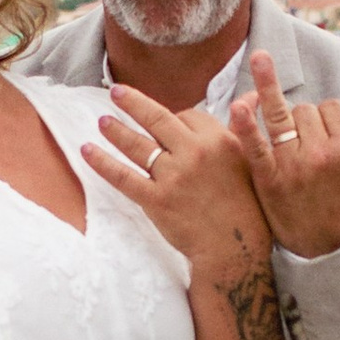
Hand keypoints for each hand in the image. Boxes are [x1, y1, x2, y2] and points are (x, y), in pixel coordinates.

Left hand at [81, 89, 268, 282]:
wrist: (234, 247)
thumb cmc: (247, 204)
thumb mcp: (251, 158)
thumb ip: (244, 126)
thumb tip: (251, 97)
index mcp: (218, 139)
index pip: (188, 115)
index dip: (176, 117)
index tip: (167, 122)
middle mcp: (193, 152)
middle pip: (157, 119)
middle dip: (133, 103)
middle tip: (115, 92)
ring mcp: (173, 176)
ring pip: (138, 145)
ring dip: (116, 130)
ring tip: (102, 121)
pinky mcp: (156, 200)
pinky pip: (124, 177)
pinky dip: (103, 163)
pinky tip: (87, 151)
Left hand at [226, 53, 339, 257]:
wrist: (332, 251)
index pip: (334, 108)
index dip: (330, 115)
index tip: (329, 130)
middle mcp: (323, 153)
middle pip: (306, 110)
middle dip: (306, 117)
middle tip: (306, 140)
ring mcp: (294, 166)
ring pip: (284, 117)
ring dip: (278, 110)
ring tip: (260, 60)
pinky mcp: (269, 180)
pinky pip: (256, 145)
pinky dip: (246, 125)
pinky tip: (240, 104)